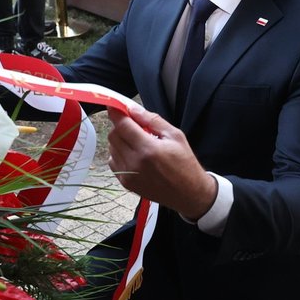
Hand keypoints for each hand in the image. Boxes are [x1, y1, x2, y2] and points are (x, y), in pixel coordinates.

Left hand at [106, 105, 216, 219]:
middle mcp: (134, 163)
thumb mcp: (175, 135)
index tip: (114, 105)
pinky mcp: (126, 183)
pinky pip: (113, 161)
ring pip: (111, 148)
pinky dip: (119, 154)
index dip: (116, 112)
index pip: (122, 125)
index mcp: (148, 149)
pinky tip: (135, 154)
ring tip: (138, 142)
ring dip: (120, 140)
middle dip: (121, 126)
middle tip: (134, 125)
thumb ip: (152, 120)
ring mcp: (128, 175)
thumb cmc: (185, 163)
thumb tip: (133, 109)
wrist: (188, 193)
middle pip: (113, 135)